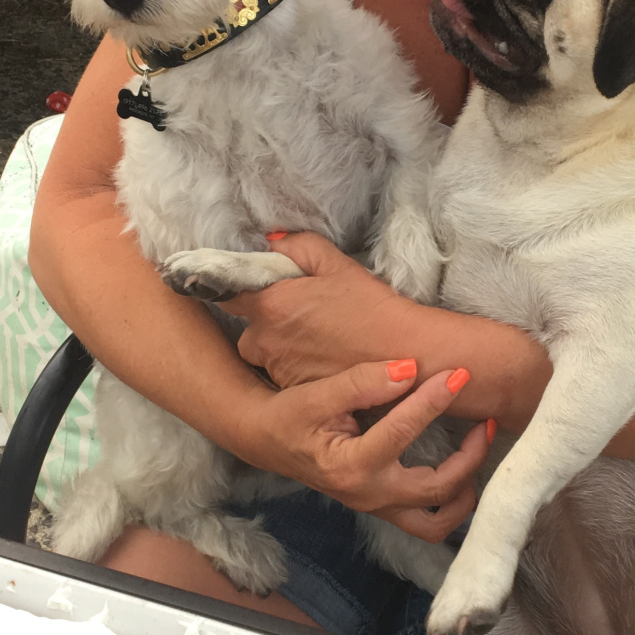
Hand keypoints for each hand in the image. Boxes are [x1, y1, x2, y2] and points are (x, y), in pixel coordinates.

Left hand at [221, 232, 417, 387]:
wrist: (406, 357)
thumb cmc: (373, 309)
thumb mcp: (338, 265)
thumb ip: (299, 247)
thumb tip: (273, 242)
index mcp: (271, 304)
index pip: (228, 292)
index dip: (241, 287)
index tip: (258, 286)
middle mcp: (265, 340)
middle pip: (248, 329)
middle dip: (266, 323)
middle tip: (301, 317)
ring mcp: (277, 369)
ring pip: (266, 355)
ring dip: (281, 348)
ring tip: (318, 340)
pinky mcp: (293, 392)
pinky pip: (284, 376)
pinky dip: (297, 369)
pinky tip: (325, 360)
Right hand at [228, 358, 491, 543]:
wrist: (266, 439)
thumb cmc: (290, 414)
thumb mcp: (318, 394)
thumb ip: (362, 382)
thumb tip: (408, 369)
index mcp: (351, 466)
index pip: (403, 432)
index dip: (434, 399)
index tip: (459, 373)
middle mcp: (368, 495)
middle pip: (437, 489)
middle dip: (470, 455)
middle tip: (485, 420)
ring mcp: (377, 506)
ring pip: (437, 522)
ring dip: (466, 491)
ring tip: (478, 450)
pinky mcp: (382, 506)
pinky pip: (427, 519)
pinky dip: (450, 499)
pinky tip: (462, 467)